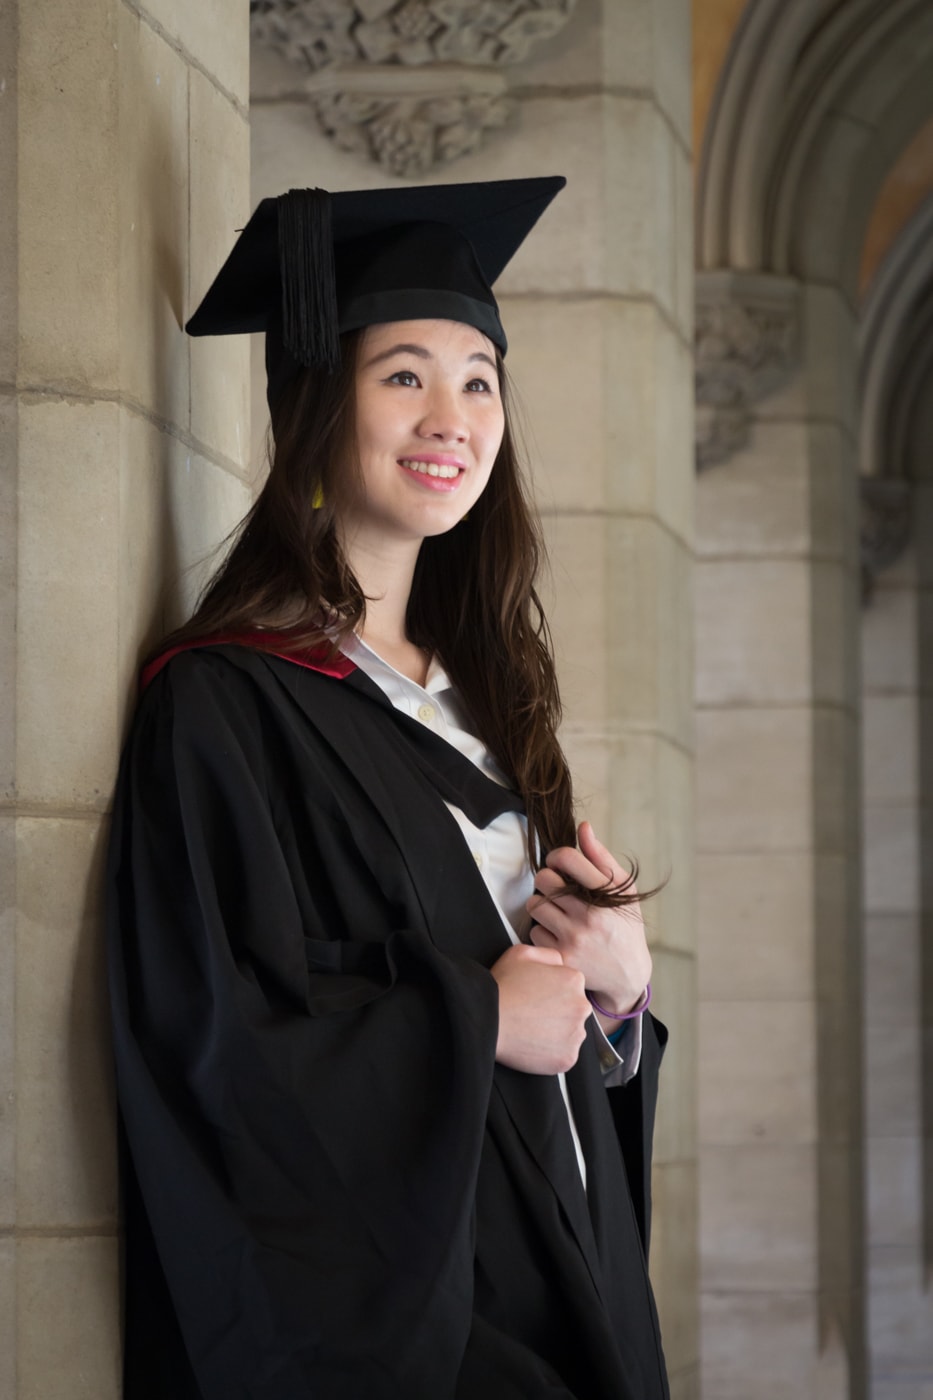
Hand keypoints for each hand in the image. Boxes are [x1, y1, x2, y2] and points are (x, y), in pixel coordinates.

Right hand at [490, 944, 589, 1074]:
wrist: (487, 1020)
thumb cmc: (502, 986)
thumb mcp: (521, 952)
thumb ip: (547, 954)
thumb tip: (559, 963)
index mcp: (574, 980)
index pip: (571, 986)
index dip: (551, 991)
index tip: (536, 997)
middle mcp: (581, 1007)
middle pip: (574, 1009)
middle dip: (557, 1012)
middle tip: (532, 1014)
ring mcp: (576, 1034)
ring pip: (571, 1033)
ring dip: (556, 1033)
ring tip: (531, 1029)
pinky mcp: (568, 1058)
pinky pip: (565, 1055)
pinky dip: (551, 1053)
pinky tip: (533, 1044)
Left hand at [526, 821, 651, 1020]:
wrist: (628, 974)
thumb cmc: (624, 925)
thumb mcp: (623, 890)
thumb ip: (601, 858)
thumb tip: (583, 827)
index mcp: (606, 895)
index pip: (566, 858)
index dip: (557, 856)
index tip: (560, 864)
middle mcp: (589, 916)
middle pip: (544, 879)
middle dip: (547, 880)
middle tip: (557, 888)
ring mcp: (573, 938)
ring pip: (535, 905)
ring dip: (543, 905)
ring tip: (559, 912)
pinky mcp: (561, 958)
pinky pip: (534, 932)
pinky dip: (543, 931)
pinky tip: (558, 935)